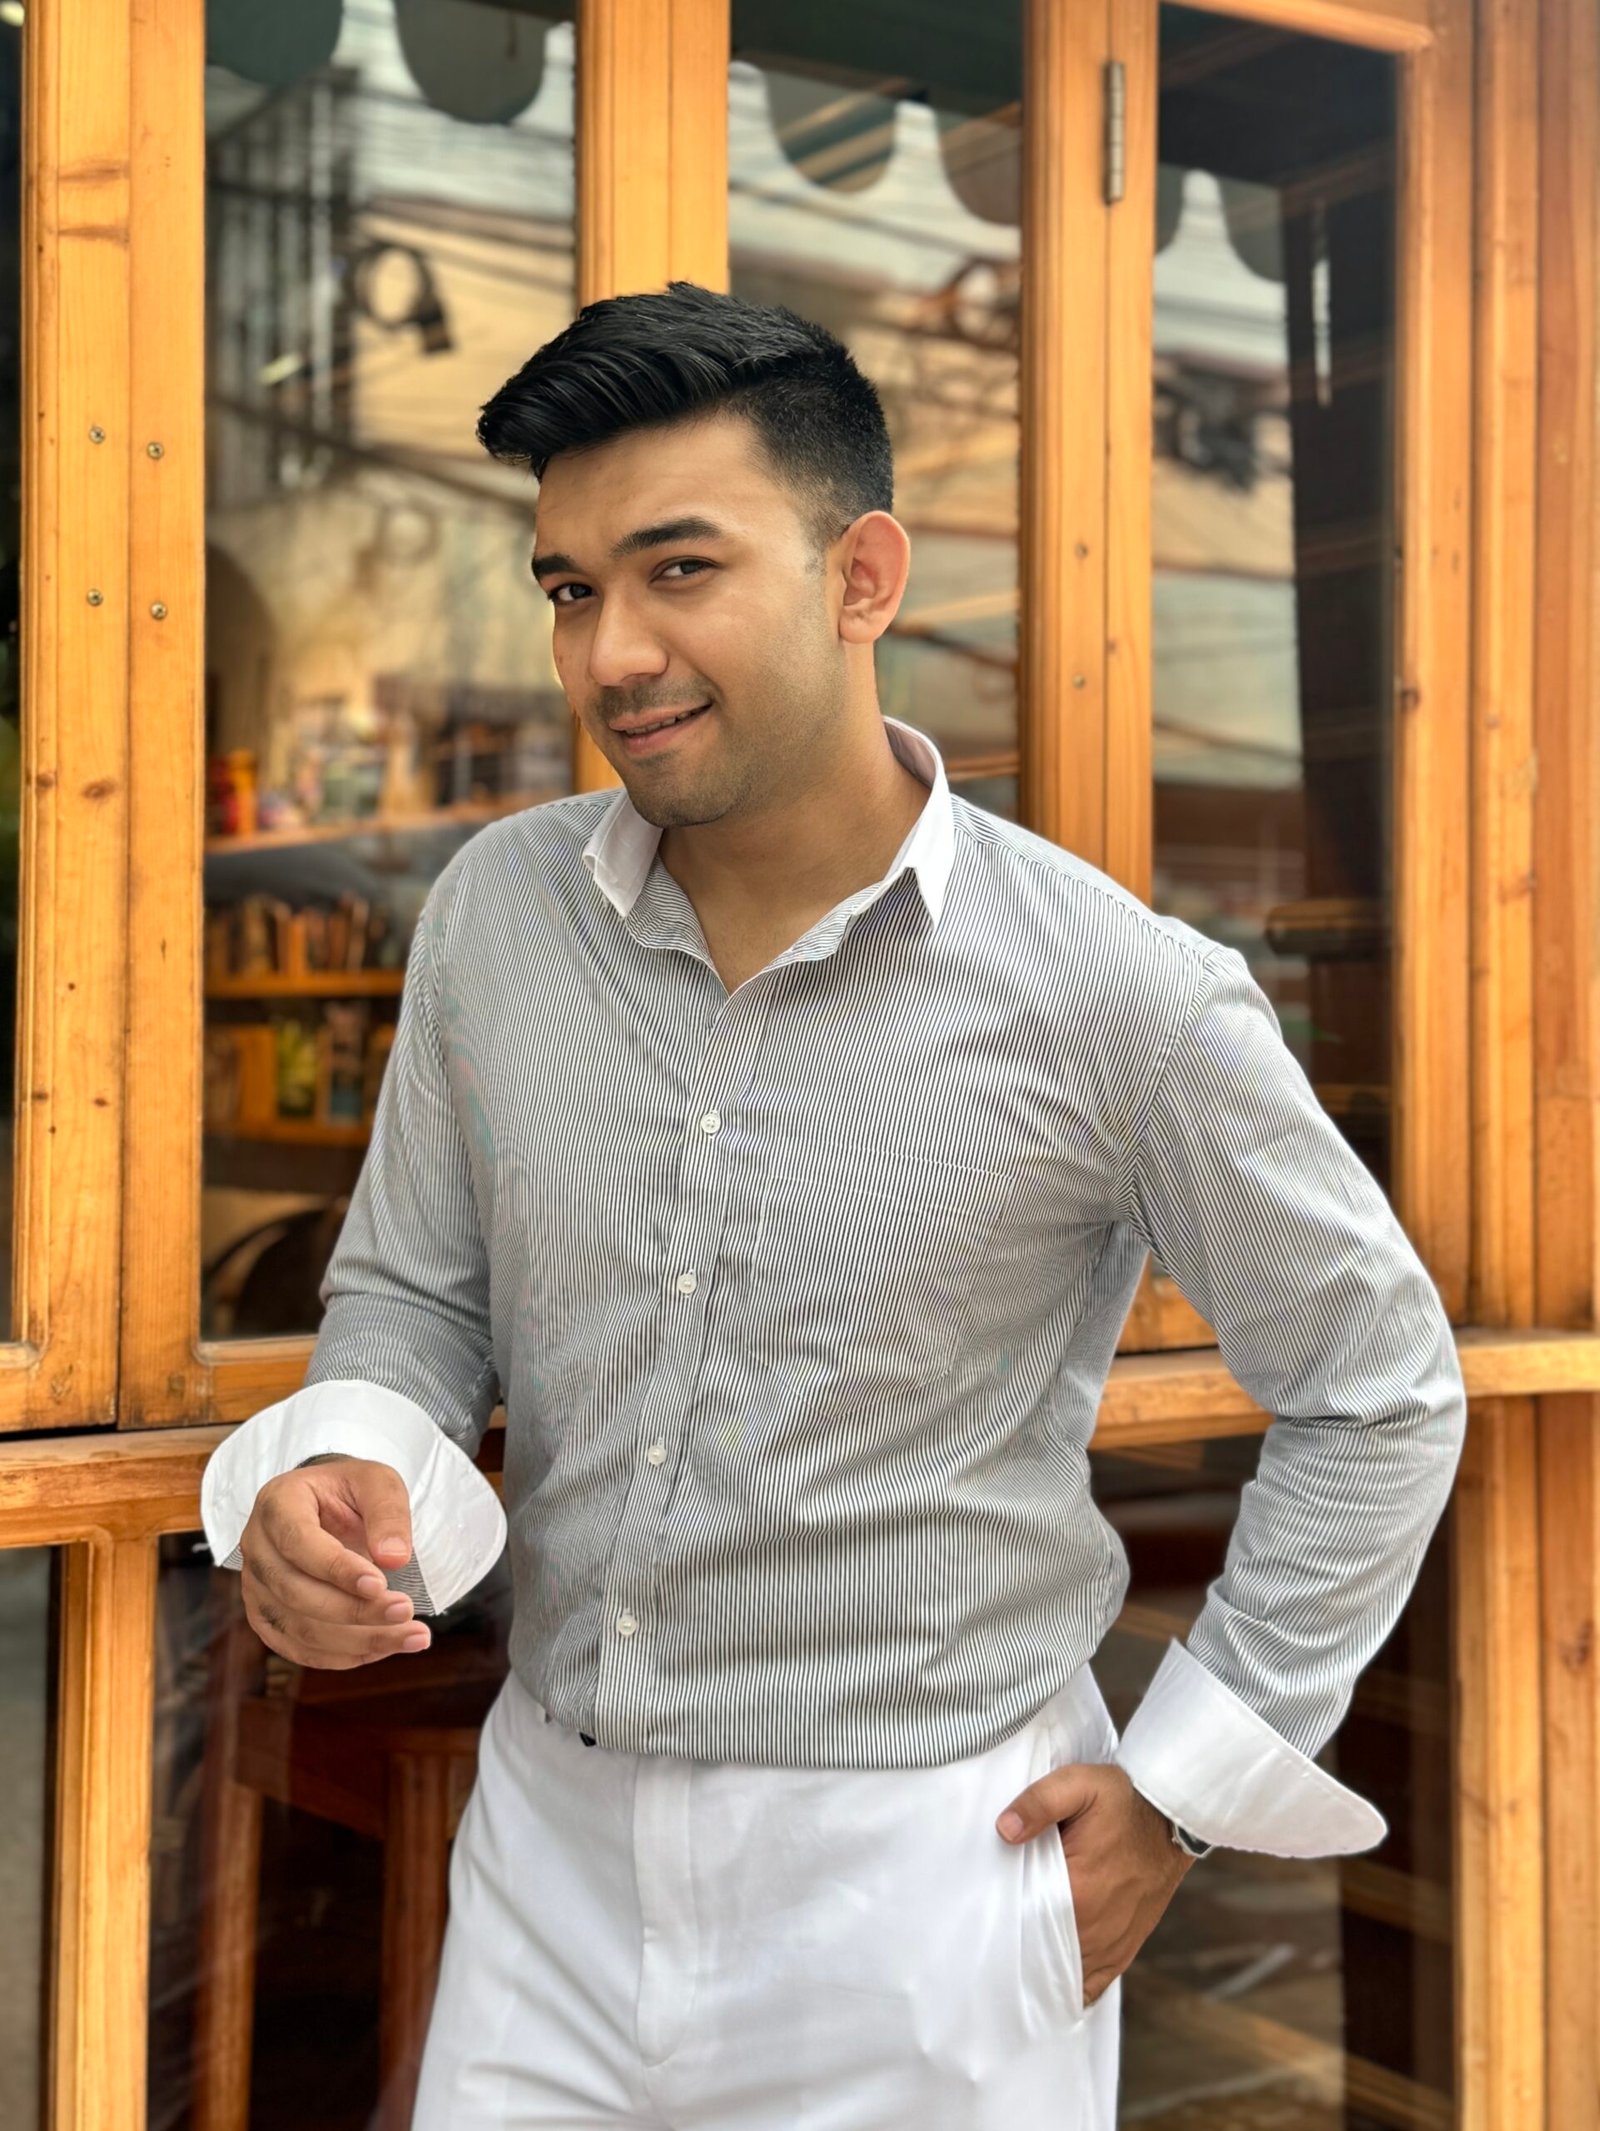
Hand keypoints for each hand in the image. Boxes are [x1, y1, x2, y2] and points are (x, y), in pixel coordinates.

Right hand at [237, 1454, 433, 1669]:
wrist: (328, 1506)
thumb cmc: (352, 1490)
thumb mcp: (377, 1482)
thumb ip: (388, 1512)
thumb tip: (394, 1559)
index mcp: (277, 1503)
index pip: (298, 1542)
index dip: (337, 1569)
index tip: (380, 1584)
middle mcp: (257, 1547)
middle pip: (296, 1592)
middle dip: (355, 1610)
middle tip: (406, 1611)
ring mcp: (256, 1586)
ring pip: (299, 1628)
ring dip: (358, 1640)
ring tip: (413, 1635)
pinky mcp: (266, 1617)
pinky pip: (298, 1649)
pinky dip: (342, 1655)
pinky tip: (384, 1646)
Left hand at [994, 1761, 1193, 2006]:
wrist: (1172, 1816)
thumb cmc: (1123, 1800)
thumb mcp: (1078, 1784)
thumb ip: (1039, 1803)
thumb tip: (1004, 1830)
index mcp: (1079, 1891)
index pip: (1025, 1927)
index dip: (1001, 1928)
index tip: (981, 1925)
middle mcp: (1096, 1929)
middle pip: (1041, 1958)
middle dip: (1015, 1955)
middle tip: (988, 1948)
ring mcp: (1111, 1944)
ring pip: (1065, 1977)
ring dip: (1040, 1973)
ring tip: (1013, 1965)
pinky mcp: (1124, 1948)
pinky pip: (1093, 1985)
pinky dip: (1072, 1988)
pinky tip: (1050, 1986)